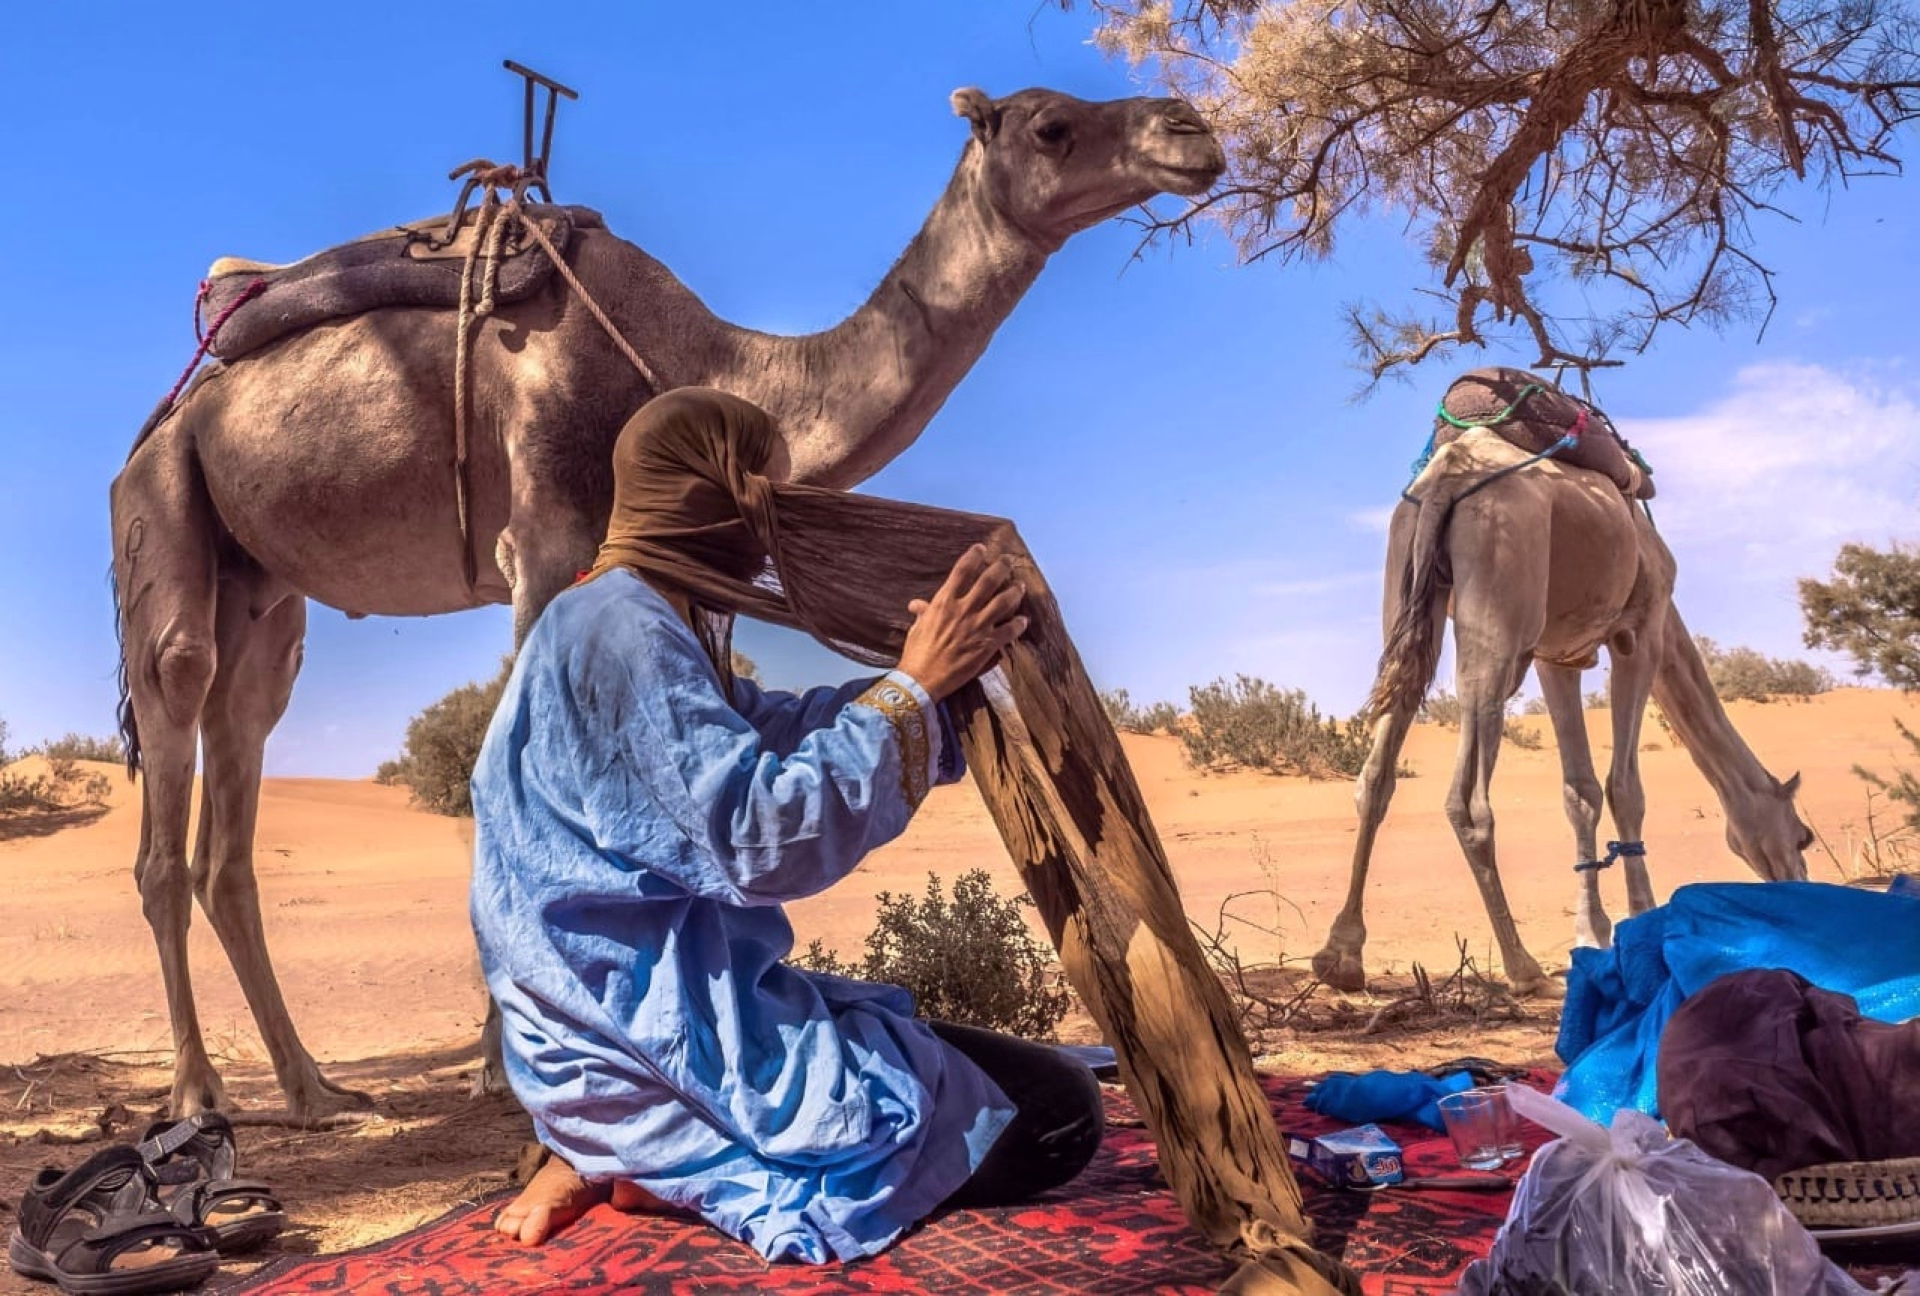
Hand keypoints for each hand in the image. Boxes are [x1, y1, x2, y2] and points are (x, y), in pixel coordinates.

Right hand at [896, 545, 1028, 699]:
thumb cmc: (916, 653)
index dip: (973, 556)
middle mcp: (963, 609)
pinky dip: (1018, 624)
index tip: (981, 548)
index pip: (962, 570)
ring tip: (1020, 586)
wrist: (921, 679)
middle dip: (1001, 568)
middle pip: (988, 580)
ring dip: (1015, 592)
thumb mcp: (916, 628)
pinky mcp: (987, 645)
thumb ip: (923, 613)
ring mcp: (977, 626)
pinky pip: (1009, 630)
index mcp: (943, 602)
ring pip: (1003, 601)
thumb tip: (916, 604)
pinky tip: (1024, 621)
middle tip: (1008, 561)